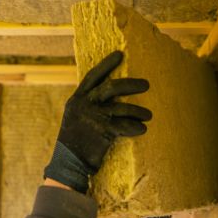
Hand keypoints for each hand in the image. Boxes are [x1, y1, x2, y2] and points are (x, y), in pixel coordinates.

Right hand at [44, 50, 151, 192]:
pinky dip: (136, 127)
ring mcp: (93, 117)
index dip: (106, 64)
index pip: (93, 76)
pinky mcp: (102, 131)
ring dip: (139, 111)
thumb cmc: (76, 142)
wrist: (68, 162)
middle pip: (111, 87)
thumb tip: (109, 96)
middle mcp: (84, 104)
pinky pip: (125, 126)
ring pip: (122, 108)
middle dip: (131, 84)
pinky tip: (143, 128)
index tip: (120, 54)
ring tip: (149, 115)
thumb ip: (88, 105)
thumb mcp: (76, 118)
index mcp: (77, 99)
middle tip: (146, 85)